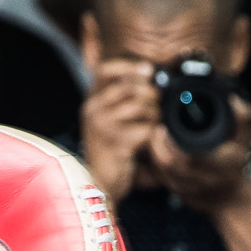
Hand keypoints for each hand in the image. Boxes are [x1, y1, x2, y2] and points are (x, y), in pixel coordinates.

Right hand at [81, 58, 160, 204]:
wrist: (97, 184)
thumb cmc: (109, 152)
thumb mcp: (108, 121)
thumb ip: (121, 100)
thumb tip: (150, 76)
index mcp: (92, 102)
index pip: (104, 70)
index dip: (128, 65)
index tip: (148, 69)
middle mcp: (93, 109)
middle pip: (130, 85)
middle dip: (152, 94)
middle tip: (159, 106)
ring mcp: (103, 125)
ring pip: (141, 106)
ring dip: (156, 115)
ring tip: (155, 126)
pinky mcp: (116, 142)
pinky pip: (146, 128)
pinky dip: (155, 133)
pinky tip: (152, 140)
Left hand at [146, 95, 250, 216]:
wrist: (232, 197)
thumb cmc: (236, 163)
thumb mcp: (245, 139)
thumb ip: (242, 118)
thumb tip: (233, 99)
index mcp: (222, 164)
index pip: (189, 156)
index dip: (171, 142)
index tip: (165, 128)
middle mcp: (206, 180)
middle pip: (171, 164)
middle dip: (158, 146)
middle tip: (157, 130)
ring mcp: (191, 190)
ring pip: (163, 173)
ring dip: (155, 154)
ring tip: (156, 139)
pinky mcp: (179, 195)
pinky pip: (162, 180)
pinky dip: (156, 165)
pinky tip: (158, 152)